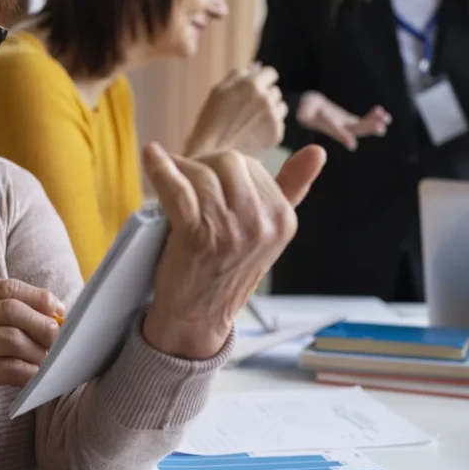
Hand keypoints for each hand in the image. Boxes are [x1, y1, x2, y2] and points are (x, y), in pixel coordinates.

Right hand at [0, 280, 63, 429]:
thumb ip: (2, 311)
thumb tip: (53, 310)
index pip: (6, 288)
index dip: (37, 297)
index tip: (57, 309)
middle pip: (12, 310)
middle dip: (41, 324)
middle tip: (56, 337)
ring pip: (14, 339)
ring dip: (37, 350)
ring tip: (45, 358)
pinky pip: (10, 368)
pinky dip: (28, 371)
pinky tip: (35, 375)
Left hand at [141, 143, 326, 359]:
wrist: (197, 317)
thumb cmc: (226, 270)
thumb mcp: (267, 233)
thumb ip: (292, 190)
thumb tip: (317, 152)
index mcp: (282, 219)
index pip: (251, 165)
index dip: (221, 167)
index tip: (205, 178)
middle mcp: (261, 224)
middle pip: (228, 162)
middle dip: (203, 164)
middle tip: (185, 178)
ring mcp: (230, 231)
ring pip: (202, 173)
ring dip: (179, 169)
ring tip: (167, 175)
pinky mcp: (197, 236)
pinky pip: (177, 188)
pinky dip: (160, 170)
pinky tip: (151, 157)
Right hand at [184, 63, 288, 157]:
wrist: (211, 154)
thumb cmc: (210, 122)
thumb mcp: (218, 91)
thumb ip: (238, 75)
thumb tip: (256, 67)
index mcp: (251, 83)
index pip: (271, 73)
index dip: (263, 80)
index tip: (256, 89)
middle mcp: (266, 97)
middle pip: (275, 91)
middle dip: (265, 97)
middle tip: (248, 111)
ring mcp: (273, 116)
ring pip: (281, 107)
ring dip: (271, 111)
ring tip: (251, 123)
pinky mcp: (276, 133)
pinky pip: (280, 124)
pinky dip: (270, 128)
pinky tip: (253, 134)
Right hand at [296, 91, 390, 150]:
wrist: (308, 108)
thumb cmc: (305, 109)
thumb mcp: (303, 111)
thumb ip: (303, 113)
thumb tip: (302, 116)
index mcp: (324, 126)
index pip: (333, 130)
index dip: (342, 135)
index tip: (352, 144)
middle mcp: (336, 129)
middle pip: (352, 129)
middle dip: (366, 128)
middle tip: (380, 128)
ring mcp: (344, 126)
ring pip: (360, 126)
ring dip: (373, 123)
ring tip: (386, 119)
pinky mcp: (349, 121)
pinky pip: (362, 120)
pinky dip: (373, 116)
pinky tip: (382, 112)